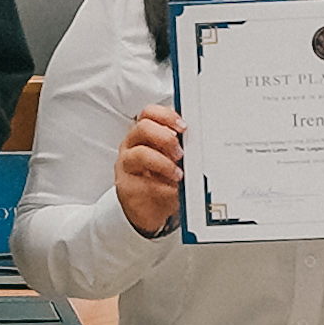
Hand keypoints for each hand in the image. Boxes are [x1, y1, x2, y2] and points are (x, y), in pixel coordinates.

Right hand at [113, 105, 183, 237]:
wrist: (152, 211)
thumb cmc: (164, 181)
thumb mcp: (175, 160)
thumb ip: (181, 147)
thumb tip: (198, 141)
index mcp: (144, 134)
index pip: (149, 113)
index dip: (166, 116)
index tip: (183, 126)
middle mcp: (133, 146)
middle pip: (143, 127)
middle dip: (166, 138)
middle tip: (181, 153)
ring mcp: (127, 165)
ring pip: (140, 153)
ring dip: (164, 163)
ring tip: (178, 174)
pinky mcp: (126, 186)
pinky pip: (142, 182)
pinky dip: (161, 187)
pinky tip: (171, 190)